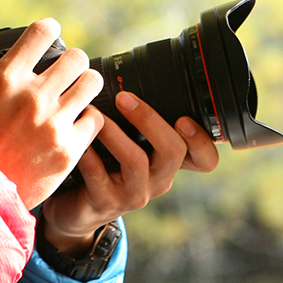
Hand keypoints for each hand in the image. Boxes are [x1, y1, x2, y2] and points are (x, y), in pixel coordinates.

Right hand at [0, 20, 105, 209]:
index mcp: (5, 78)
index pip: (42, 32)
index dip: (49, 30)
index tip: (50, 35)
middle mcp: (33, 95)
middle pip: (76, 56)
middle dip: (72, 61)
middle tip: (67, 71)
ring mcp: (53, 122)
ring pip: (92, 82)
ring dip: (85, 85)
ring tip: (77, 93)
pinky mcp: (68, 148)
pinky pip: (96, 119)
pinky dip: (88, 119)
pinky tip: (77, 122)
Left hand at [38, 91, 220, 255]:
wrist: (77, 208)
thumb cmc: (105, 165)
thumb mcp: (129, 144)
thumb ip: (137, 120)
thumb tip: (127, 74)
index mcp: (168, 163)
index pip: (205, 159)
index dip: (202, 140)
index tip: (184, 118)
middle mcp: (158, 180)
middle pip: (173, 151)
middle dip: (150, 120)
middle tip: (125, 98)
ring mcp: (134, 194)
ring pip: (136, 161)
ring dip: (116, 133)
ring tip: (96, 113)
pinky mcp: (106, 203)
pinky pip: (98, 175)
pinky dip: (88, 152)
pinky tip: (77, 137)